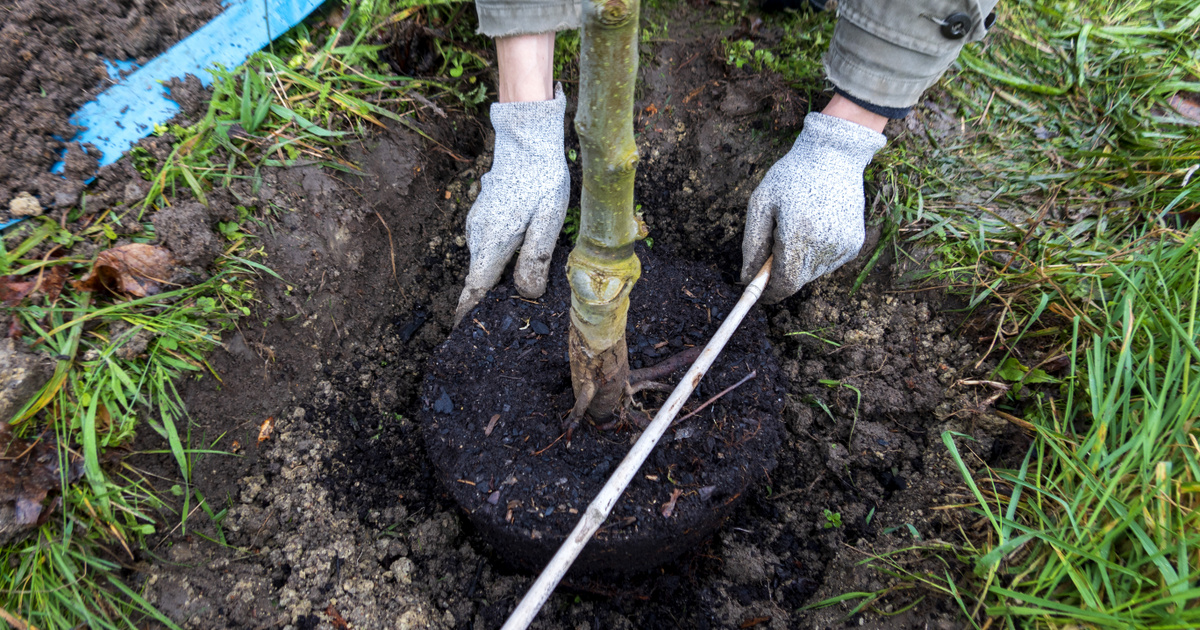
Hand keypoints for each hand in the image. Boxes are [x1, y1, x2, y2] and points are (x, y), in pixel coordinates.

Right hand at [454, 84, 568, 325]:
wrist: (527, 140)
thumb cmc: (541, 179)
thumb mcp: (548, 220)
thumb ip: (536, 259)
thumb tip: (526, 293)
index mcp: (493, 241)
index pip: (475, 288)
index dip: (469, 312)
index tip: (465, 333)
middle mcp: (478, 235)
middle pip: (480, 278)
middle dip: (489, 299)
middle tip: (510, 317)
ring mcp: (477, 224)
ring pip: (484, 262)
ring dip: (496, 277)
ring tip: (518, 292)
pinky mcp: (482, 216)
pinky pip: (487, 247)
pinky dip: (497, 259)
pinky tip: (519, 258)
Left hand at [741, 111, 885, 302]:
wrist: (834, 156)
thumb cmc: (790, 177)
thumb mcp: (760, 204)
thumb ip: (752, 244)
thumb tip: (747, 278)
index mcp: (798, 235)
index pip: (784, 283)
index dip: (770, 292)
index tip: (758, 292)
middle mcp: (824, 245)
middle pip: (798, 281)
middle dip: (782, 273)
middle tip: (775, 246)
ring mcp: (843, 246)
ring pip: (813, 273)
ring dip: (799, 262)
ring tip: (798, 227)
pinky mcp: (854, 243)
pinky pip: (828, 262)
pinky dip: (817, 254)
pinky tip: (815, 226)